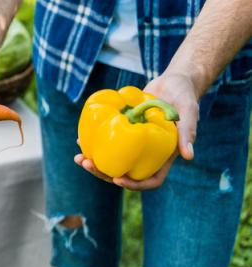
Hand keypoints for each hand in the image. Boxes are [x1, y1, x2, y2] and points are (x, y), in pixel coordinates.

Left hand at [75, 71, 198, 189]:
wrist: (172, 82)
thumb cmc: (185, 97)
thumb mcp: (189, 112)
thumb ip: (188, 133)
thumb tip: (188, 156)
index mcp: (163, 156)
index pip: (151, 180)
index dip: (134, 184)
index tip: (117, 179)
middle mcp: (147, 153)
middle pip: (125, 172)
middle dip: (105, 174)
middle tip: (87, 165)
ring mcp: (134, 143)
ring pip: (113, 160)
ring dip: (96, 162)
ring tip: (79, 158)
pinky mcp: (124, 130)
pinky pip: (108, 141)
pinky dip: (94, 142)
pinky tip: (80, 139)